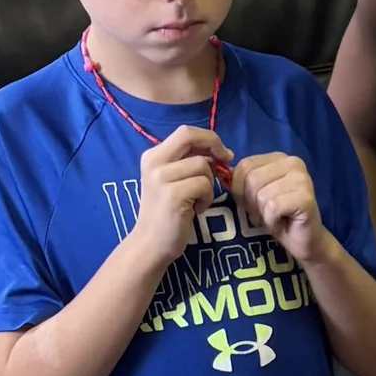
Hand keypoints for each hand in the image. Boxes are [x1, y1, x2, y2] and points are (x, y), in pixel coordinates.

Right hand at [131, 124, 232, 267]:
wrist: (150, 244)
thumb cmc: (166, 214)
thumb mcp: (172, 181)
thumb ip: (188, 163)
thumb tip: (218, 152)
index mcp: (153, 155)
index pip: (185, 132)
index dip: (208, 138)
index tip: (222, 153)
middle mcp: (154, 161)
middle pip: (189, 136)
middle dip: (214, 145)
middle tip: (225, 161)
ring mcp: (161, 177)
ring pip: (202, 166)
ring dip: (208, 184)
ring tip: (197, 200)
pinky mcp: (173, 194)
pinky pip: (204, 185)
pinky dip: (206, 198)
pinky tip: (195, 210)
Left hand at [228, 148, 328, 268]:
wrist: (304, 242)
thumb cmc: (278, 218)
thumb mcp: (254, 195)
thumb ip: (242, 180)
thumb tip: (221, 172)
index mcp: (280, 158)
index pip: (244, 166)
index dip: (240, 189)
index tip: (253, 204)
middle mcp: (293, 163)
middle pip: (251, 179)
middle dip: (251, 203)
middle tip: (264, 214)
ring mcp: (302, 179)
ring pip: (261, 194)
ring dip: (262, 213)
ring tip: (274, 218)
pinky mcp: (305, 197)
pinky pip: (272, 207)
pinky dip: (271, 221)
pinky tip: (282, 223)